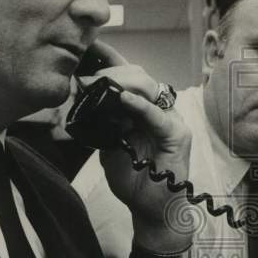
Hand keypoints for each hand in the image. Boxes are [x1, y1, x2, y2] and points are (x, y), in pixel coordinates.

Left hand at [86, 50, 192, 252]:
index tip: (87, 48)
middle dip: (110, 71)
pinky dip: (141, 105)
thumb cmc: (134, 179)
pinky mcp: (178, 135)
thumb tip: (80, 99)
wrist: (151, 210)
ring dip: (121, 83)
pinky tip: (124, 99)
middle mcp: (159, 109)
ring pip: (148, 87)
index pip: (129, 76)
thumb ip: (102, 122)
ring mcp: (170, 120)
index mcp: (143, 108)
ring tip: (98, 84)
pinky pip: (158, 115)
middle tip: (85, 76)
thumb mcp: (108, 145)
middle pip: (138, 76)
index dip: (110, 60)